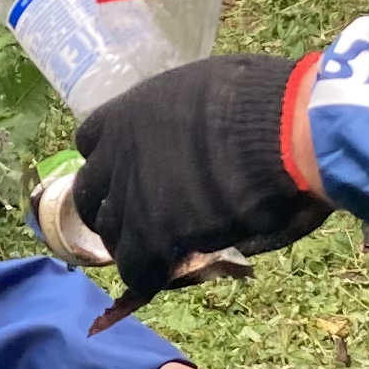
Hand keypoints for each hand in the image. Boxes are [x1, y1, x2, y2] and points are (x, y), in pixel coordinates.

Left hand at [72, 56, 332, 296]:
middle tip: (139, 220)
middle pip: (90, 193)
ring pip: (110, 233)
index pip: (90, 142)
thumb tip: (199, 153)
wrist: (278, 130)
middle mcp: (117, 153)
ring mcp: (130, 195)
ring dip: (129, 244)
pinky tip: (164, 277)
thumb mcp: (206, 91)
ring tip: (156, 254)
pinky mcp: (152, 234)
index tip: (130, 172)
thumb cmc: (261, 101)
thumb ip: (185, 122)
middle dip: (110, 208)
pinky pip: (134, 267)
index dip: (110, 162)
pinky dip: (146, 276)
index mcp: (127, 113)